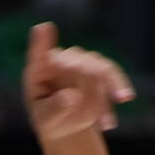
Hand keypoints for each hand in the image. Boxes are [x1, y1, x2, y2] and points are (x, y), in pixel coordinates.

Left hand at [21, 22, 132, 140]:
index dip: (41, 42)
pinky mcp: (99, 69)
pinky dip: (116, 93)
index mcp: (39, 70)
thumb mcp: (46, 120)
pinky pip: (112, 76)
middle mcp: (60, 60)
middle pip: (78, 64)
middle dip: (87, 89)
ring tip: (106, 124)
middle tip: (86, 119)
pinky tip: (111, 120)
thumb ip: (54, 109)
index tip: (43, 29)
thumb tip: (71, 97)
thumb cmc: (50, 119)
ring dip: (106, 95)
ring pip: (100, 68)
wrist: (67, 124)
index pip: (38, 55)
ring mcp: (81, 61)